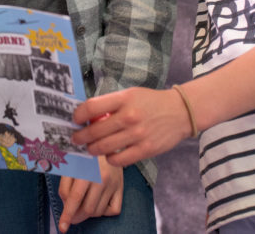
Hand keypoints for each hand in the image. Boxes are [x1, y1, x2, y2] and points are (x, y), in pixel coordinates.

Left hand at [57, 155, 122, 231]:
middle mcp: (103, 178)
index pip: (75, 198)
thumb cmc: (84, 153)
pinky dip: (103, 211)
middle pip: (88, 209)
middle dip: (76, 216)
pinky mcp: (122, 188)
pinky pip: (114, 210)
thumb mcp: (70, 164)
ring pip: (98, 211)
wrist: (106, 141)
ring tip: (82, 203)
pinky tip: (97, 202)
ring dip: (87, 213)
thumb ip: (65, 185)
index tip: (62, 227)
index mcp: (88, 170)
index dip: (67, 214)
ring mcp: (114, 184)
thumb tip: (66, 205)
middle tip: (70, 215)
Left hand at [71, 87, 190, 166]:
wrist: (180, 112)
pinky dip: (110, 159)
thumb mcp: (130, 94)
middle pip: (94, 131)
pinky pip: (118, 160)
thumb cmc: (151, 102)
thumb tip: (88, 116)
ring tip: (90, 148)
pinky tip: (109, 155)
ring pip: (103, 147)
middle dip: (80, 137)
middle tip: (76, 139)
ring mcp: (137, 134)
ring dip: (92, 149)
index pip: (92, 107)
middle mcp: (129, 116)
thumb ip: (111, 104)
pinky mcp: (145, 150)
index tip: (74, 119)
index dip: (78, 115)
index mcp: (124, 99)